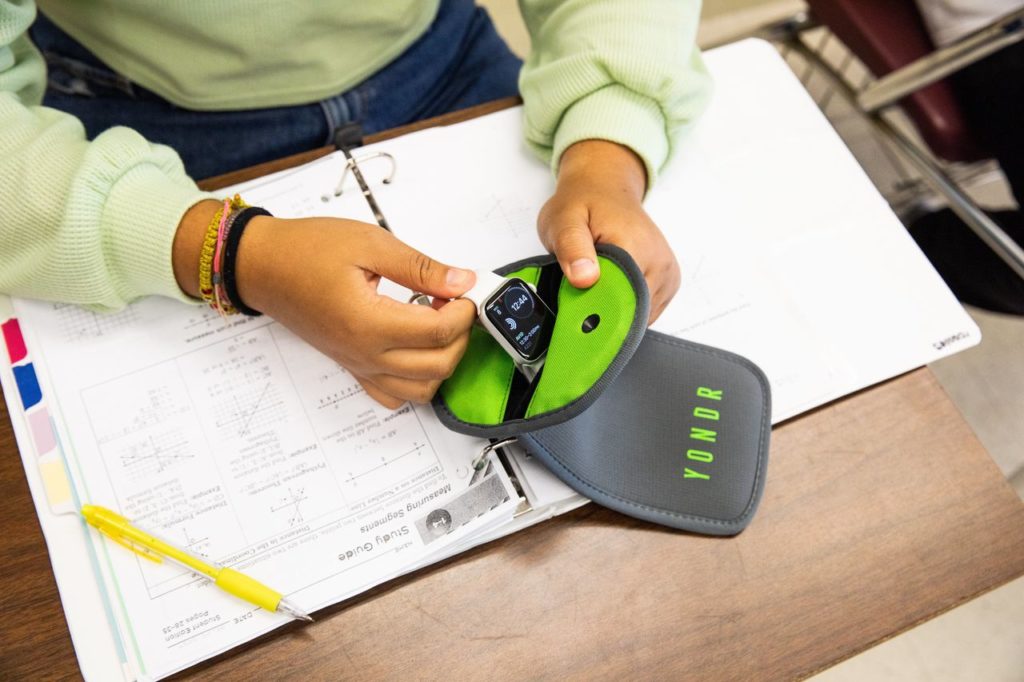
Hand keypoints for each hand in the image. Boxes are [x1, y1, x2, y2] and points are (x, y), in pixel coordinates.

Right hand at [173, 203, 476, 408]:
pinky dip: (415, 380)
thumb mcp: (370, 244)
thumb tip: (461, 281)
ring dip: (442, 362)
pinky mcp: (353, 366)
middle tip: (457, 306)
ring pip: (420, 390)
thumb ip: (421, 267)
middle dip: (460, 337)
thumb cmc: (306, 251)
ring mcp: (358, 365)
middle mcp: (365, 353)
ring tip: (437, 325)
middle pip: (437, 367)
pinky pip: (393, 394)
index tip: (466, 290)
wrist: (263, 266)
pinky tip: (415, 347)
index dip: (463, 311)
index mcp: (369, 322)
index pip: (438, 333)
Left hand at [537, 140, 679, 322]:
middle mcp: (660, 263)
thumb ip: (572, 248)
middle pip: (632, 312)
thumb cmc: (584, 203)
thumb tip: (584, 278)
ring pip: (640, 315)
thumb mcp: (564, 220)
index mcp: (636, 247)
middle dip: (604, 311)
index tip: (576, 307)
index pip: (621, 302)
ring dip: (615, 308)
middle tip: (582, 290)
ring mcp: (668, 274)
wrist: (605, 187)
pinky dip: (627, 305)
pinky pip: (646, 310)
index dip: (595, 311)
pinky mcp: (668, 281)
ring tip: (598, 281)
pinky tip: (612, 285)